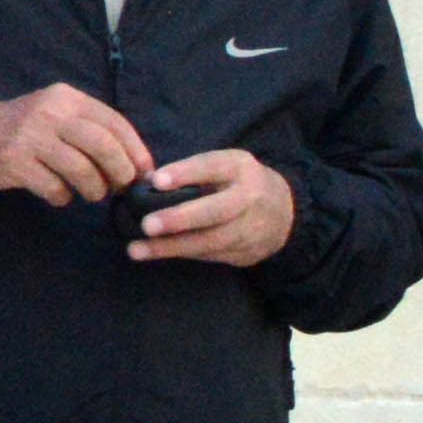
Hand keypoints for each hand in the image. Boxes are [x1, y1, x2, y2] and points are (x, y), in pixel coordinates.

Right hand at [0, 85, 152, 206]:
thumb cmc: (24, 130)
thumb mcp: (56, 115)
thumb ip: (90, 130)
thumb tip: (135, 163)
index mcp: (66, 97)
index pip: (114, 122)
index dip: (136, 150)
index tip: (144, 172)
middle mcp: (49, 112)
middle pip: (102, 144)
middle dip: (120, 171)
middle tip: (120, 187)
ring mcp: (29, 136)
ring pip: (81, 168)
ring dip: (94, 188)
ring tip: (91, 194)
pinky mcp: (13, 162)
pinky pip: (53, 186)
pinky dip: (63, 197)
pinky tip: (59, 196)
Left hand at [128, 146, 296, 268]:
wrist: (285, 212)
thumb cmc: (236, 183)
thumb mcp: (224, 167)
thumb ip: (192, 174)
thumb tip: (145, 184)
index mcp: (240, 168)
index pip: (212, 167)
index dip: (185, 173)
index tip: (156, 180)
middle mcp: (250, 197)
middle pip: (216, 210)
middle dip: (180, 219)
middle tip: (147, 225)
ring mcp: (252, 228)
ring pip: (211, 241)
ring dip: (171, 247)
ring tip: (137, 249)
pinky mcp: (248, 252)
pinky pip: (211, 255)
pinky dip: (182, 254)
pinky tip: (156, 253)